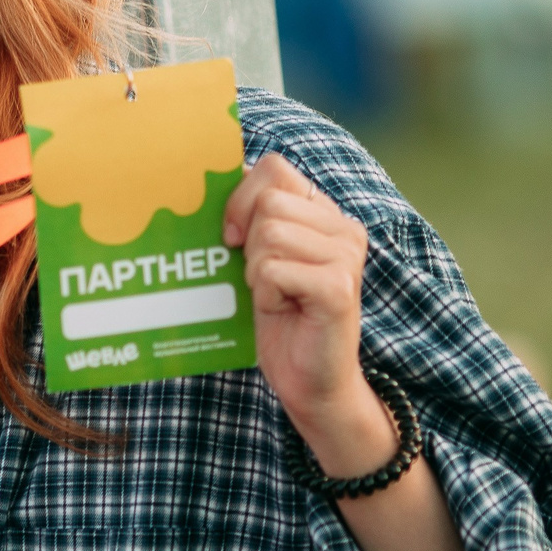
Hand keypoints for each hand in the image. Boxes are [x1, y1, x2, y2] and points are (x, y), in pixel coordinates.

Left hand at [223, 154, 392, 476]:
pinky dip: (265, 294)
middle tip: (260, 278)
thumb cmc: (277, 319)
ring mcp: (346, 255)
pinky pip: (274, 270)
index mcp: (323, 212)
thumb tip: (205, 179)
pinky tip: (282, 310)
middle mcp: (343, 227)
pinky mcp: (338, 287)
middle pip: (268, 202)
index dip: (239, 197)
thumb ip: (247, 218)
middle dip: (248, 244)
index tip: (231, 236)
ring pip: (269, 234)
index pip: (273, 168)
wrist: (308, 382)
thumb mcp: (256, 259)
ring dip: (256, 272)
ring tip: (275, 296)